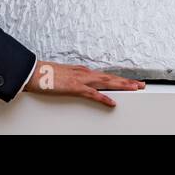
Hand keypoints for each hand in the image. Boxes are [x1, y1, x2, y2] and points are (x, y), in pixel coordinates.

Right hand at [23, 60, 145, 107]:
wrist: (33, 72)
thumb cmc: (46, 75)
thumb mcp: (64, 76)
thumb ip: (75, 79)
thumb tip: (83, 84)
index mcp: (82, 71)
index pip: (106, 76)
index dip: (120, 79)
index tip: (131, 81)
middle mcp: (84, 73)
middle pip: (110, 78)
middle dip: (127, 81)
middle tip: (141, 85)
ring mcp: (80, 79)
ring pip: (106, 83)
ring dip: (121, 86)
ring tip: (134, 89)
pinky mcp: (74, 87)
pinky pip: (92, 94)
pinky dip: (103, 98)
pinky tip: (112, 102)